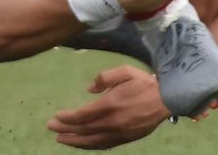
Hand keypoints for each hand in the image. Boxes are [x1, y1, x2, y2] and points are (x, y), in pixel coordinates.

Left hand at [46, 67, 167, 148]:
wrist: (166, 100)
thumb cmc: (143, 83)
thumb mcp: (124, 71)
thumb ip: (104, 78)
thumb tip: (88, 89)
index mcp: (111, 104)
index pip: (83, 115)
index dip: (67, 117)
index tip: (56, 116)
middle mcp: (113, 122)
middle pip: (84, 129)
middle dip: (66, 129)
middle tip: (51, 127)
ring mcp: (120, 133)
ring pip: (93, 141)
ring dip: (75, 141)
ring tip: (61, 139)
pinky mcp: (126, 139)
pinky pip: (105, 145)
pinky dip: (91, 146)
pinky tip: (82, 144)